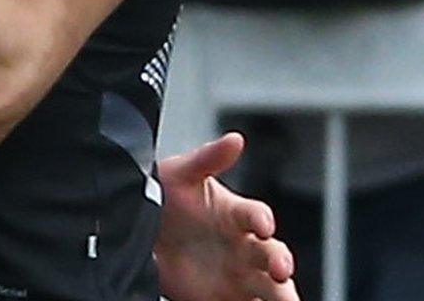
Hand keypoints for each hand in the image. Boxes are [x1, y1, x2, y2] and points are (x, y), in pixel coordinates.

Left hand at [154, 133, 299, 300]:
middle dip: (280, 261)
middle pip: (272, 255)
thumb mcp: (180, 174)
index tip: (262, 224)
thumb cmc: (166, 198)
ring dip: (281, 294)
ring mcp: (239, 275)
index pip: (255, 214)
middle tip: (280, 269)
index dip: (260, 218)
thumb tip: (235, 139)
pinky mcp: (225, 298)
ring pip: (272, 288)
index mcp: (236, 214)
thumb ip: (208, 158)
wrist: (142, 234)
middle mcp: (245, 246)